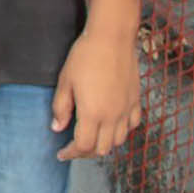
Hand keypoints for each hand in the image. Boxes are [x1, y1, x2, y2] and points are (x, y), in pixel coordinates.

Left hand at [53, 25, 143, 159]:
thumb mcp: (65, 81)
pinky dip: (121, 131)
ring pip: (118, 141)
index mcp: (93, 114)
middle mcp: (113, 117)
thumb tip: (57, 128)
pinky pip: (132, 125)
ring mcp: (127, 110)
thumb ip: (61, 108)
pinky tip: (111, 124)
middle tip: (73, 147)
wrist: (112, 39)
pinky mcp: (136, 101)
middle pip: (102, 149)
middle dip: (85, 152)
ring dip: (103, 144)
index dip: (71, 153)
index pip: (83, 145)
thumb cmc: (85, 57)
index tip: (61, 154)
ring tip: (91, 137)